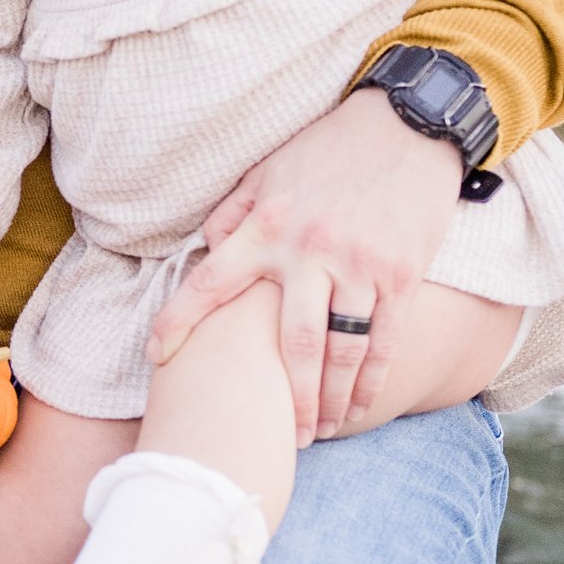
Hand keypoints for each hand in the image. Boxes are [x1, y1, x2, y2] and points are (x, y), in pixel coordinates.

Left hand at [147, 89, 461, 443]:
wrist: (407, 126)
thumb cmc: (329, 149)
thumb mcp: (268, 170)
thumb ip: (233, 214)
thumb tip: (206, 252)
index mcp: (268, 225)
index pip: (211, 281)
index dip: (180, 320)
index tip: (157, 356)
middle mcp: (310, 251)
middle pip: (291, 345)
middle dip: (285, 400)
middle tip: (279, 438)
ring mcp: (360, 267)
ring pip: (341, 353)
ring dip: (329, 401)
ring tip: (318, 431)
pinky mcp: (401, 276)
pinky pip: (385, 341)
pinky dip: (371, 382)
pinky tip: (359, 407)